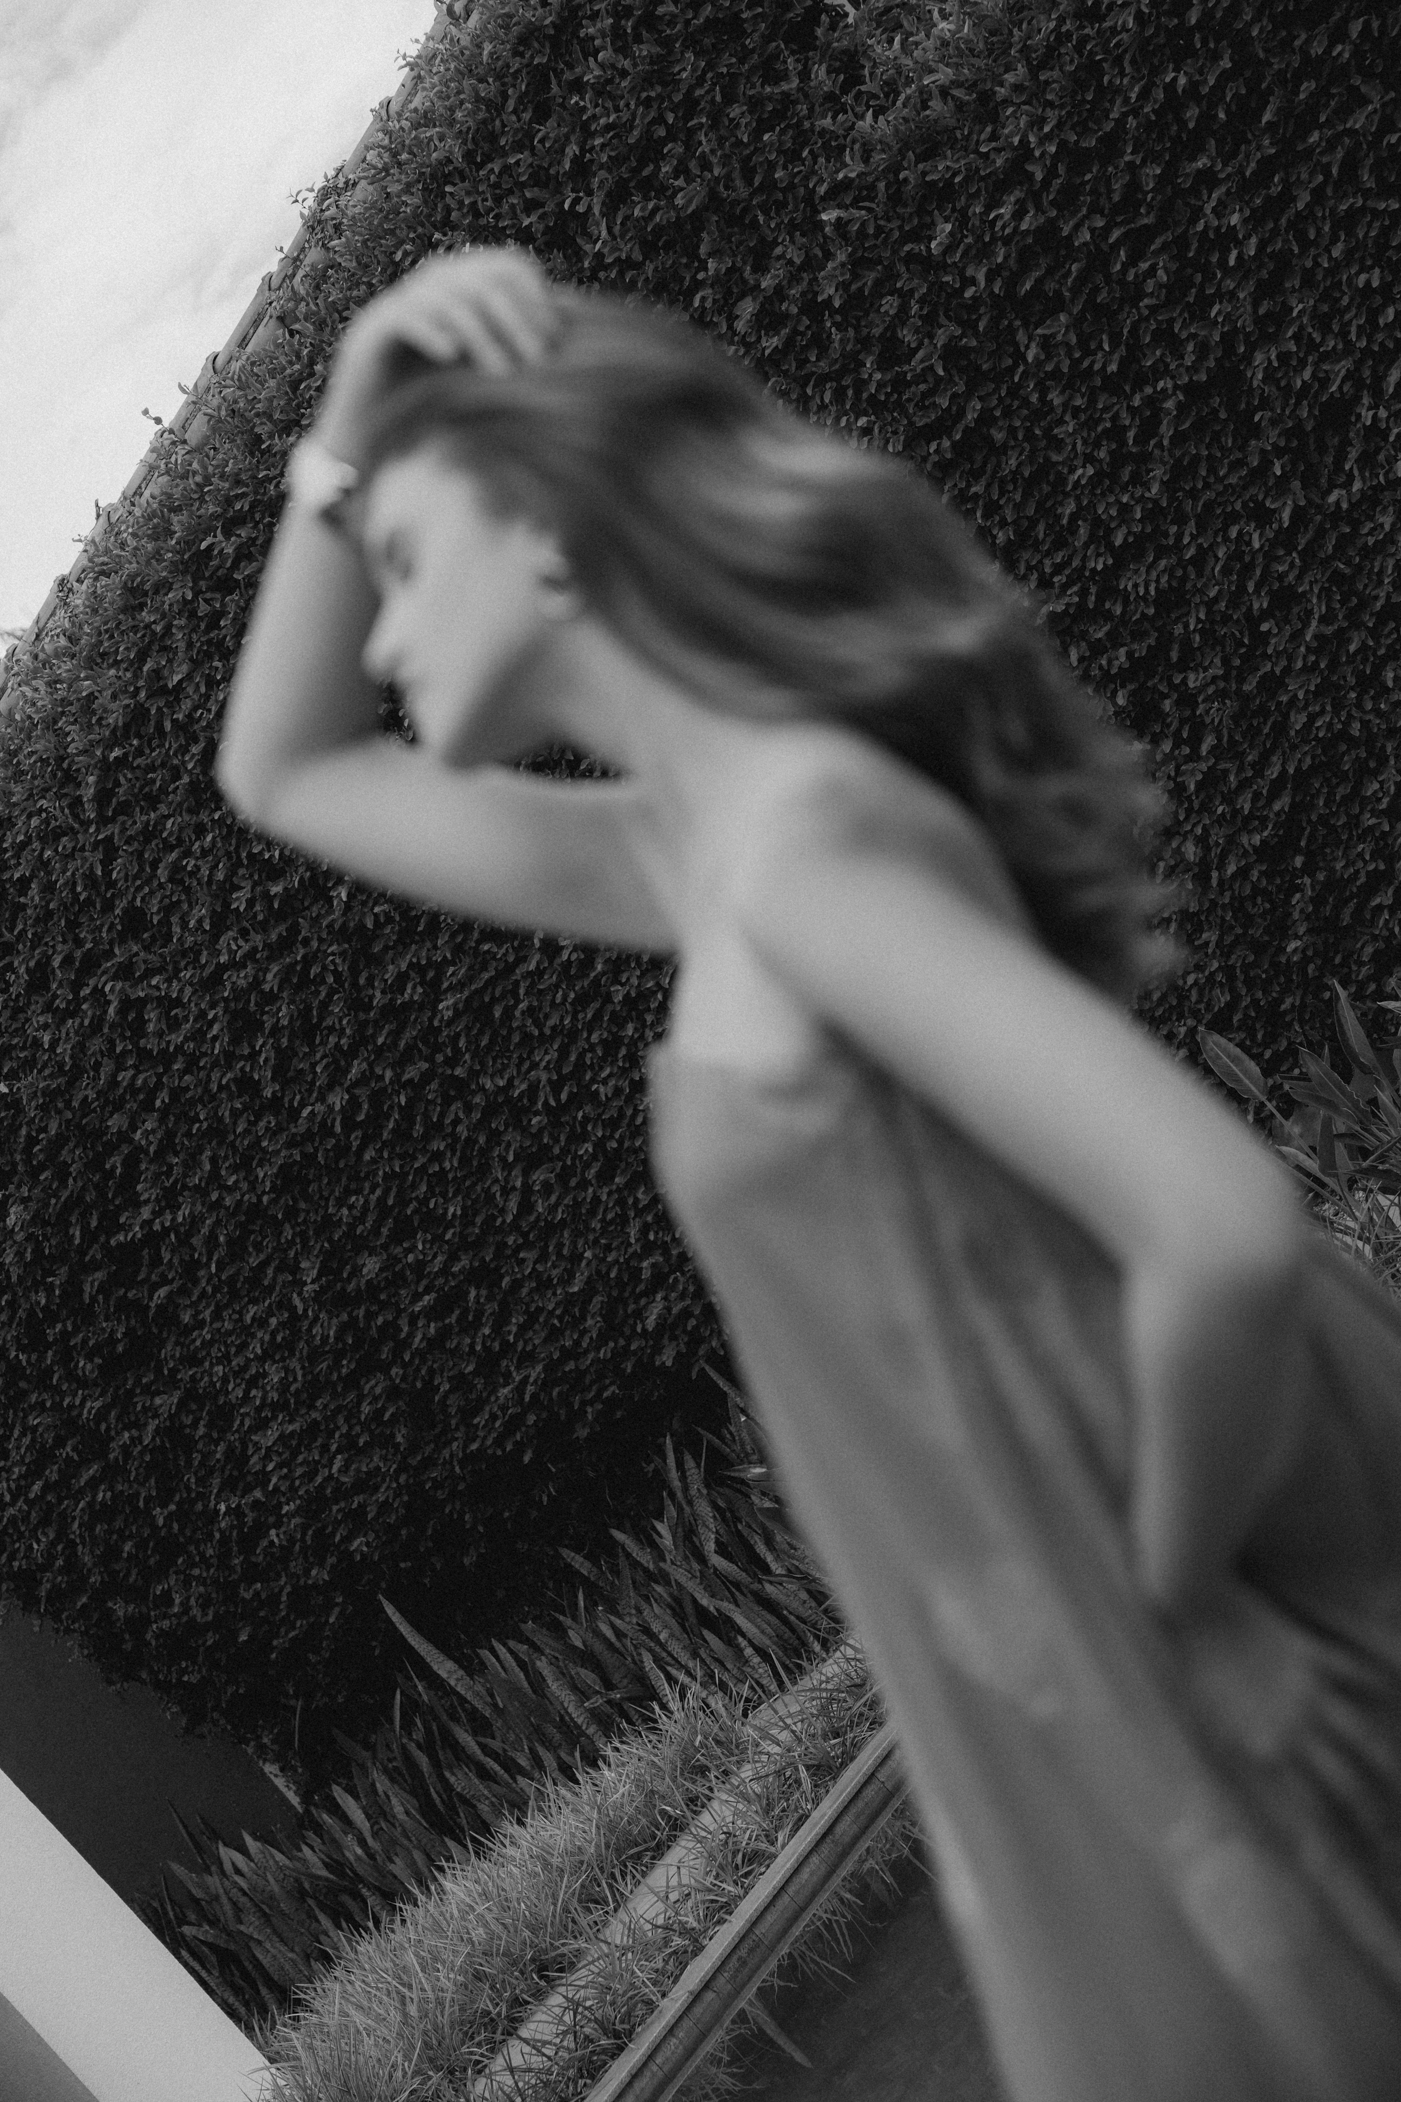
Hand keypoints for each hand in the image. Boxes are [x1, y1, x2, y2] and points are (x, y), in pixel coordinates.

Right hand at [316, 245, 560, 462]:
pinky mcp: (371, 330)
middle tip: (538, 360)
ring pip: (446, 298)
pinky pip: (405, 317)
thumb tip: (574, 331)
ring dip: (481, 335)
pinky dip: (431, 332)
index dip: (535, 295)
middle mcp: (433, 285)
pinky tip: (452, 357)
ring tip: (502, 373)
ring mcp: (400, 303)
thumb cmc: (438, 404)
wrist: (371, 431)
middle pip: (481, 280)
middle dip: (515, 319)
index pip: (506, 265)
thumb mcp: (489, 373)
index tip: (557, 339)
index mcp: (464, 285)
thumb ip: (522, 347)